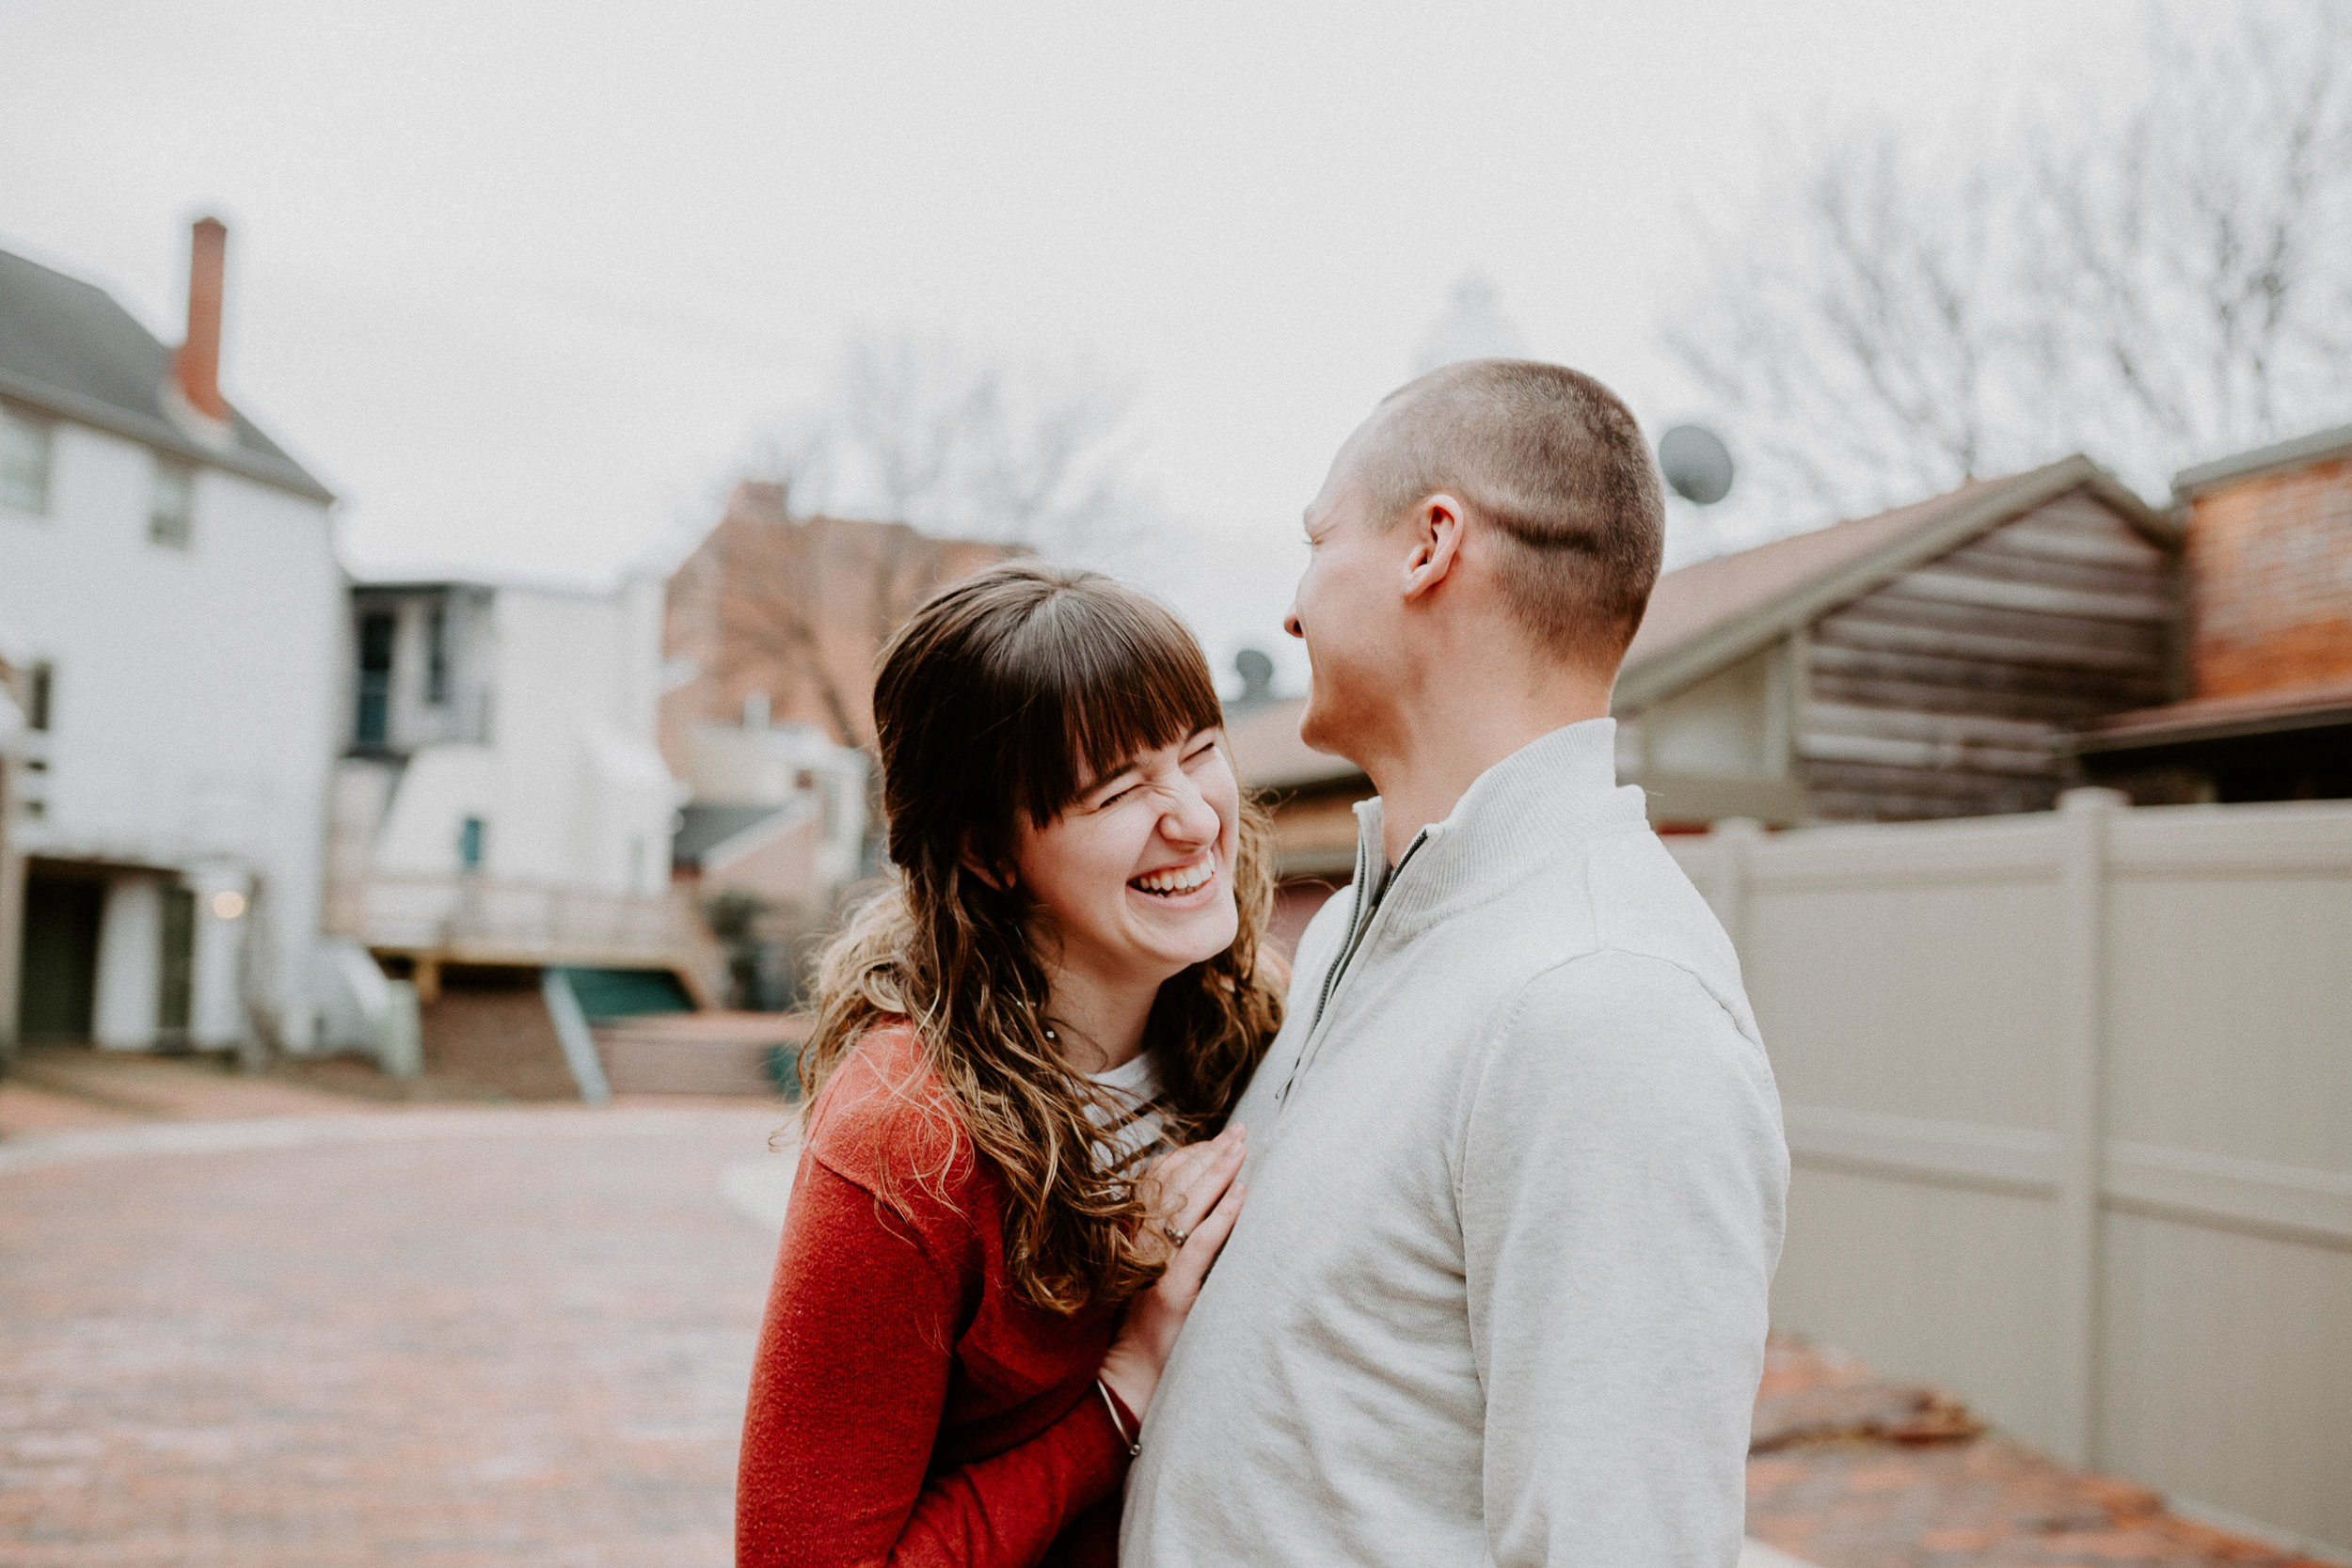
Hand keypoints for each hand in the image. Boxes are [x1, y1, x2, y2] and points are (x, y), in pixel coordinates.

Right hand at [1096, 1124, 1246, 1420]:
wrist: (1130, 1373)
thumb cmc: (1143, 1322)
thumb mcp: (1145, 1268)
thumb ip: (1160, 1235)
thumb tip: (1192, 1201)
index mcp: (1129, 1233)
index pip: (1156, 1179)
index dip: (1187, 1153)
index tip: (1214, 1138)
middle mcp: (1137, 1241)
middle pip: (1174, 1183)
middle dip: (1209, 1153)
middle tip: (1238, 1132)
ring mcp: (1154, 1263)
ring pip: (1188, 1204)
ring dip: (1219, 1172)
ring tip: (1243, 1151)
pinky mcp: (1172, 1288)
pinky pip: (1201, 1242)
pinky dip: (1223, 1214)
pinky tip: (1242, 1194)